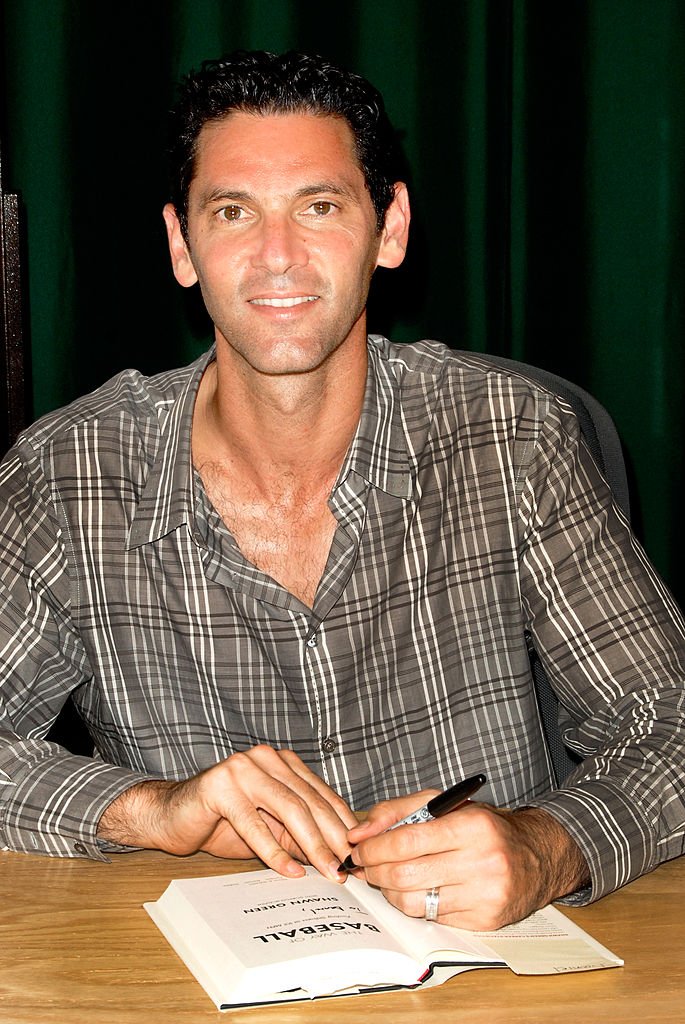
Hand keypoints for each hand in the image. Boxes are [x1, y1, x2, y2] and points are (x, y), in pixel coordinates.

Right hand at [98, 745, 357, 880]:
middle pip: (309, 800)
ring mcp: (242, 768)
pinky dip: (274, 851)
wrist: (171, 816)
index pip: (321, 793)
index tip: (359, 853)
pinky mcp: (221, 786)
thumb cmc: (223, 822)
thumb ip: (300, 835)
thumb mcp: (271, 829)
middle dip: (332, 837)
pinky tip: (290, 871)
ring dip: (312, 844)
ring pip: (288, 808)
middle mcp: (265, 758)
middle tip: (347, 868)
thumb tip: (339, 856)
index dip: (342, 824)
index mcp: (282, 762)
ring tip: (328, 872)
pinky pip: (254, 823)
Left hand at [345, 793, 589, 929]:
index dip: (374, 847)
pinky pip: (432, 917)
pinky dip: (415, 904)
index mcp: (472, 826)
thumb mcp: (444, 803)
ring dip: (389, 891)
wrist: (538, 856)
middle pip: (405, 875)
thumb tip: (358, 833)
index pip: (407, 840)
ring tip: (387, 877)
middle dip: (375, 871)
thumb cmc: (484, 826)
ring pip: (414, 902)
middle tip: (366, 865)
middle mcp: (482, 862)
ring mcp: (484, 896)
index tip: (360, 848)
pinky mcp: (485, 921)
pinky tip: (415, 890)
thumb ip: (397, 810)